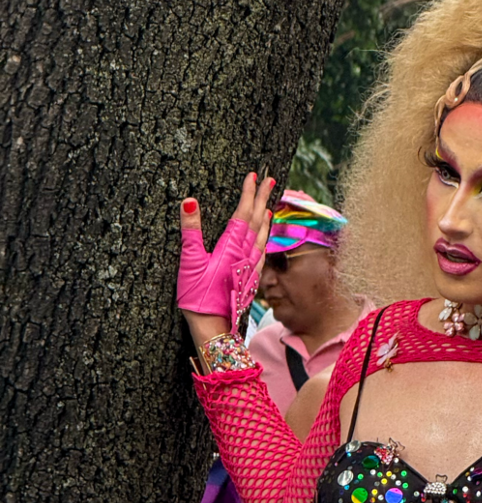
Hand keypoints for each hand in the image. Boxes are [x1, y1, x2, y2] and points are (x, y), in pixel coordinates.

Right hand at [179, 171, 272, 347]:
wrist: (214, 327)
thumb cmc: (198, 297)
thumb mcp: (190, 262)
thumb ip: (191, 231)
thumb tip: (190, 201)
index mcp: (231, 247)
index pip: (243, 213)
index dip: (249, 193)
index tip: (254, 175)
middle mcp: (245, 254)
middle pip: (257, 220)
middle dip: (263, 198)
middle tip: (270, 179)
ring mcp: (250, 266)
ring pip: (262, 235)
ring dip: (266, 215)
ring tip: (269, 202)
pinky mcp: (250, 277)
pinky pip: (261, 250)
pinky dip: (264, 236)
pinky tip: (263, 236)